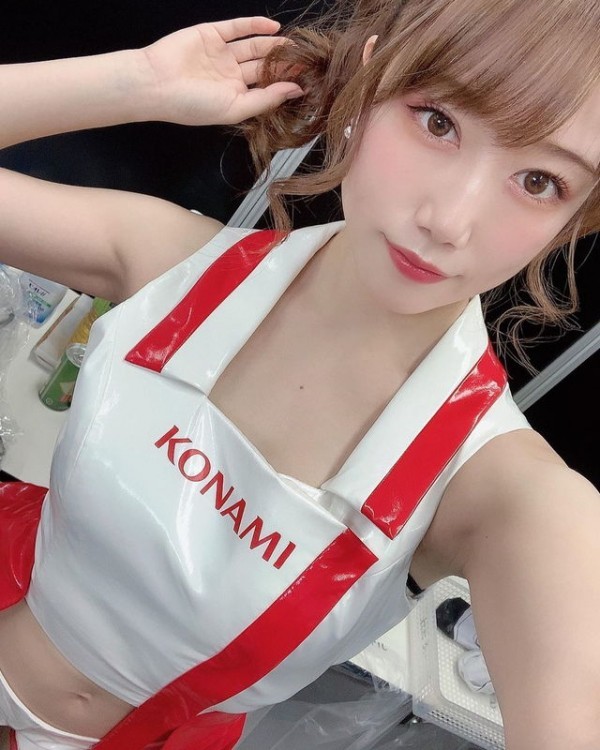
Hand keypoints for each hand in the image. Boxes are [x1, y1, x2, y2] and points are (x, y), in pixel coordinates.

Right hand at [140, 16, 302, 125]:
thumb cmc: (191, 104)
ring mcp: (221, 54)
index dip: (285, 84)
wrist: (156, 84)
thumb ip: (266, 100)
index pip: (265, 89)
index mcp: (234, 97)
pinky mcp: (211, 34)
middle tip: (307, 61)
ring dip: (274, 46)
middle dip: (284, 64)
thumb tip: (295, 91)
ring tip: (295, 46)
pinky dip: (256, 25)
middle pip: (263, 67)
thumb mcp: (235, 109)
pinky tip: (274, 29)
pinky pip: (237, 28)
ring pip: (254, 47)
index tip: (308, 81)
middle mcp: (229, 75)